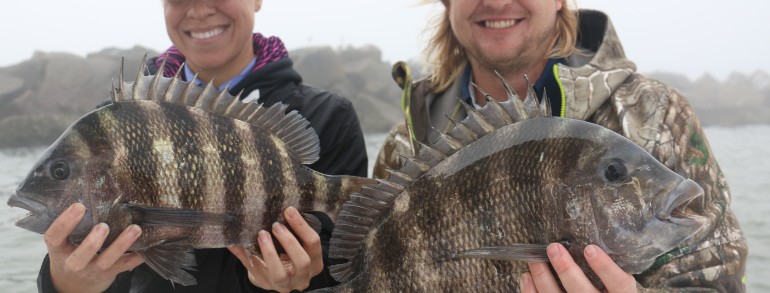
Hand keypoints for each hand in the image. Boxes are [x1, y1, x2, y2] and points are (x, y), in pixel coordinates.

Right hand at [46, 203, 144, 292]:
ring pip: (108, 260)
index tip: (79, 206)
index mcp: (59, 250)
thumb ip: (71, 225)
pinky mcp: (111, 272)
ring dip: (122, 244)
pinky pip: (127, 264)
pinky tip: (149, 242)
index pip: (55, 237)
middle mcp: (74, 263)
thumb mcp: (63, 241)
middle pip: (82, 256)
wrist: (74, 284)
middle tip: (103, 226)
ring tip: (135, 229)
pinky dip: (139, 255)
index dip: (65, 222)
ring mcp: (93, 270)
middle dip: (92, 243)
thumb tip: (89, 191)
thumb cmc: (70, 252)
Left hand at [229, 206, 323, 291]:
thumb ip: (294, 230)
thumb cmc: (290, 254)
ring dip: (269, 253)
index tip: (289, 210)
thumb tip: (285, 207)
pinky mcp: (265, 283)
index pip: (313, 243)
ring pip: (279, 274)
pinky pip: (253, 271)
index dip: (302, 226)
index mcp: (314, 263)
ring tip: (261, 235)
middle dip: (289, 242)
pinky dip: (243, 256)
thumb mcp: (299, 245)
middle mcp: (302, 277)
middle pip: (302, 261)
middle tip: (275, 225)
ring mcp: (284, 284)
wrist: (275, 275)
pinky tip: (235, 243)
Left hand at [520, 243, 637, 292]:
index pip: (619, 283)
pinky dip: (531, 291)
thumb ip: (609, 270)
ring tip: (535, 260)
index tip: (590, 248)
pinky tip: (526, 277)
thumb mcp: (615, 284)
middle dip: (566, 269)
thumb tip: (589, 242)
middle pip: (582, 291)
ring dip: (543, 278)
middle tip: (553, 248)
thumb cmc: (607, 291)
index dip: (605, 267)